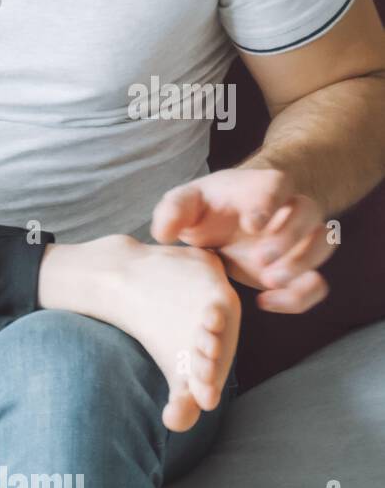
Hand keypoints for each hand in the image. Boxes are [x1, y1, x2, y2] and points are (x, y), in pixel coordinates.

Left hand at [151, 167, 331, 313]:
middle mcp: (289, 209)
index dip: (269, 203)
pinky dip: (299, 296)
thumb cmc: (208, 207)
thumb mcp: (185, 202)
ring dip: (302, 265)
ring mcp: (300, 239)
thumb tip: (163, 234)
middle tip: (260, 259)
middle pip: (309, 212)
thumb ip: (173, 211)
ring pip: (323, 244)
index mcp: (262, 187)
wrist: (228, 223)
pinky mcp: (299, 268)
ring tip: (268, 282)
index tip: (253, 224)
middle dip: (290, 237)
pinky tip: (264, 302)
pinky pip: (316, 282)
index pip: (277, 185)